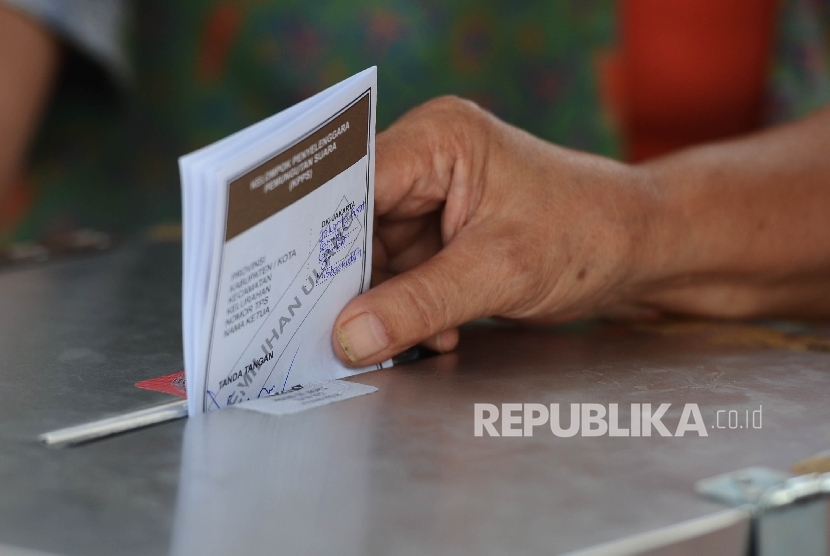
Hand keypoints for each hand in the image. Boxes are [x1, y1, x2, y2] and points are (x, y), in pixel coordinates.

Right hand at [332, 96, 654, 365]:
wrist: (638, 249)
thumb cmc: (586, 235)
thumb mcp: (498, 272)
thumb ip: (419, 304)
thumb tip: (348, 338)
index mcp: (438, 139)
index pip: (352, 184)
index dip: (319, 237)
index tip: (295, 287)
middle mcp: (428, 158)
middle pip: (359, 224)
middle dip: (358, 282)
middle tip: (346, 333)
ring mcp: (435, 196)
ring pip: (379, 254)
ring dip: (391, 302)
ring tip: (413, 336)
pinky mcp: (445, 229)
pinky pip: (405, 270)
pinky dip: (414, 306)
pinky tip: (440, 330)